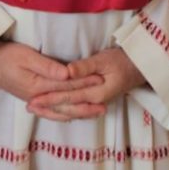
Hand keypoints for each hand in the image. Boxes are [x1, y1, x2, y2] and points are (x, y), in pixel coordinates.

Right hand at [0, 41, 100, 106]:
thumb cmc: (5, 56)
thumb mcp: (26, 56)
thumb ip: (47, 66)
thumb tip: (68, 74)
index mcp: (38, 87)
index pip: (66, 86)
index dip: (84, 83)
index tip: (100, 80)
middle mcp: (37, 98)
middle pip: (65, 104)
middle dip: (85, 105)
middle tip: (104, 107)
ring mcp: (33, 100)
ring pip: (59, 111)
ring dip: (77, 113)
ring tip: (93, 114)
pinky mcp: (30, 98)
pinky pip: (50, 111)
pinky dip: (62, 114)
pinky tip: (70, 115)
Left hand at [27, 47, 145, 121]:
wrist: (139, 68)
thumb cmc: (122, 61)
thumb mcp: (104, 59)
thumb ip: (85, 67)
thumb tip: (67, 72)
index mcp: (96, 93)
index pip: (68, 97)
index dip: (50, 98)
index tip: (34, 98)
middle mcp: (95, 102)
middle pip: (67, 107)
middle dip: (47, 107)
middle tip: (29, 107)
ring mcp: (96, 102)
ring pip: (71, 110)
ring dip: (53, 109)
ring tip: (36, 109)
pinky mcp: (95, 99)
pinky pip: (76, 108)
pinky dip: (63, 109)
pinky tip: (54, 108)